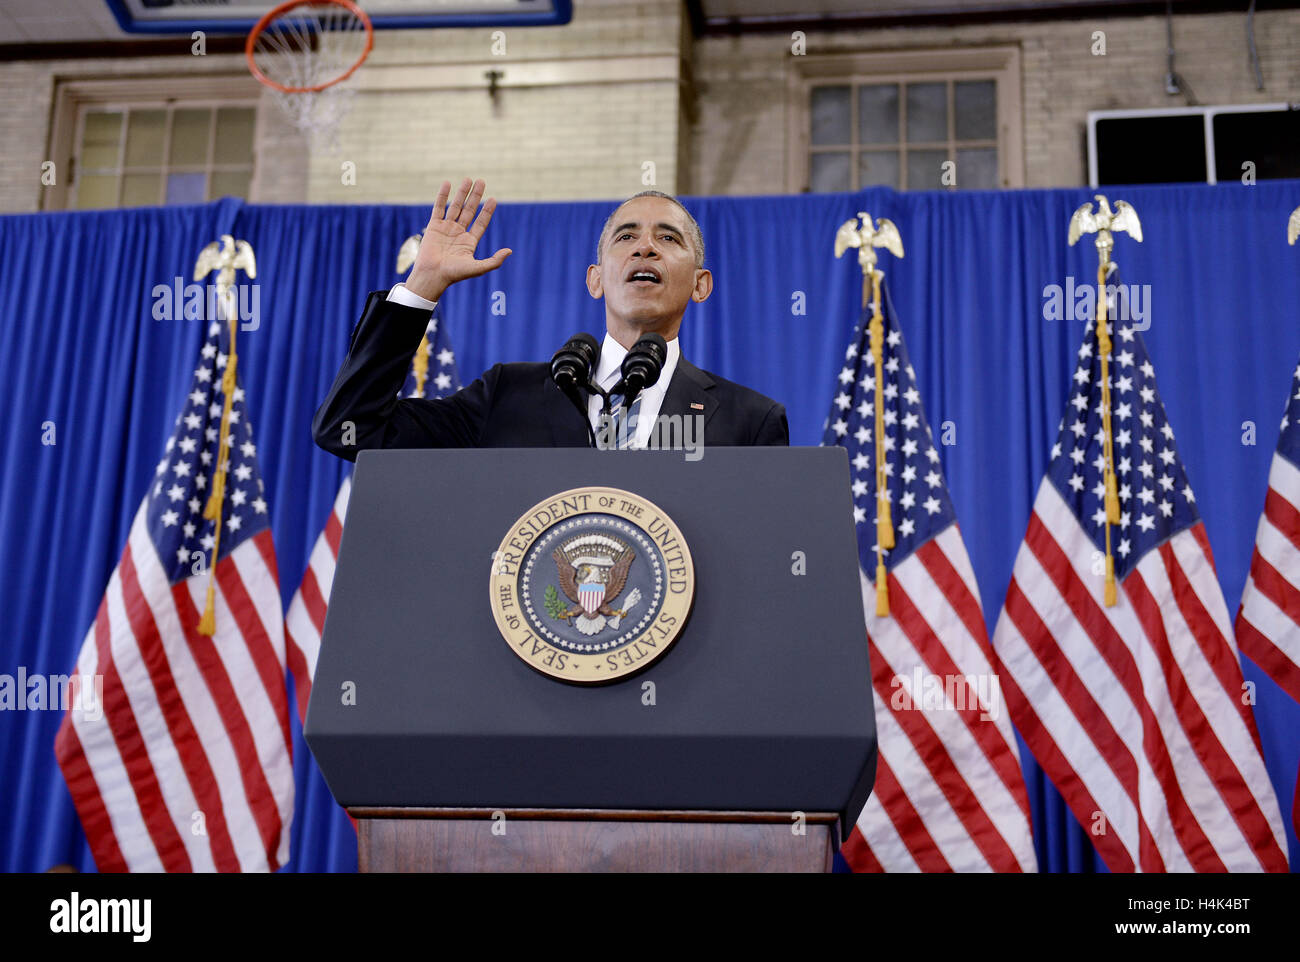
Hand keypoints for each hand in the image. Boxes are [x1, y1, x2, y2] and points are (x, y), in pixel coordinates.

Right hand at [404, 177, 511, 301]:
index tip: (493, 199)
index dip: (487, 211)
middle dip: (476, 196)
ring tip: (468, 179)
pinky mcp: (433, 226)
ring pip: (455, 207)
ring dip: (462, 193)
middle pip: (469, 211)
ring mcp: (446, 228)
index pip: (481, 222)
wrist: (432, 275)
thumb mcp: (477, 268)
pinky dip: (442, 195)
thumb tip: (509, 251)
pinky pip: (438, 207)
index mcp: (469, 242)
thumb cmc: (454, 274)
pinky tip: (448, 183)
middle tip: (482, 182)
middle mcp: (458, 233)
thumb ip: (494, 261)